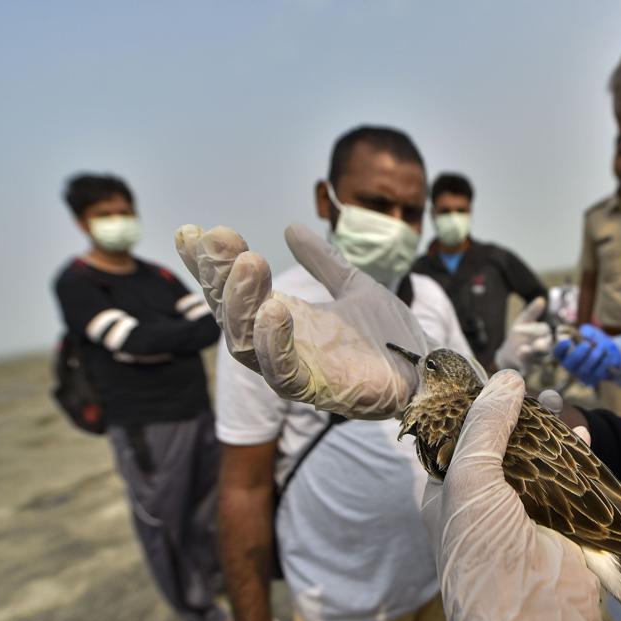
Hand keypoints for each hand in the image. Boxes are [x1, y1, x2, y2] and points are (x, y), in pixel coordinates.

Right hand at [175, 224, 427, 417]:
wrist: (428, 369)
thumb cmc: (389, 336)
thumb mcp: (355, 286)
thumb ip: (325, 262)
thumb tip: (291, 228)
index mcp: (285, 320)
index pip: (233, 293)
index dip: (210, 266)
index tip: (191, 231)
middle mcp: (280, 345)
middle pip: (231, 316)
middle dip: (220, 277)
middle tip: (220, 238)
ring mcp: (296, 369)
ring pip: (247, 344)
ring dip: (242, 303)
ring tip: (249, 263)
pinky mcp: (318, 391)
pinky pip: (283, 374)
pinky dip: (274, 345)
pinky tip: (274, 310)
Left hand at [421, 371, 620, 620]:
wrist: (535, 618)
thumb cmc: (484, 551)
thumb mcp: (470, 478)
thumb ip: (485, 426)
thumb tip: (505, 379)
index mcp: (448, 496)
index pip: (455, 443)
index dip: (472, 412)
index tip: (490, 381)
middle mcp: (483, 504)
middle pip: (500, 448)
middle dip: (515, 418)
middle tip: (530, 388)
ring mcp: (523, 514)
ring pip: (536, 462)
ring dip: (547, 433)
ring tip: (556, 401)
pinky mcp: (560, 523)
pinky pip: (568, 481)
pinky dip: (575, 456)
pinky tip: (580, 434)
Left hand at [494, 297, 551, 371]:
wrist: (508, 352)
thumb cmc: (519, 335)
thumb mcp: (524, 320)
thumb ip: (532, 312)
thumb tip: (541, 300)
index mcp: (545, 336)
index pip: (542, 332)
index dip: (532, 330)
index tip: (515, 328)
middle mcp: (544, 349)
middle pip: (546, 349)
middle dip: (542, 347)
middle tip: (538, 345)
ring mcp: (537, 361)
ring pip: (537, 360)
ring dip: (530, 356)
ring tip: (522, 351)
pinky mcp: (528, 369)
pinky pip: (527, 369)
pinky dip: (523, 365)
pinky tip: (516, 362)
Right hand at [552, 324, 620, 386]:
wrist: (612, 354)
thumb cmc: (597, 342)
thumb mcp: (592, 332)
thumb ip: (587, 331)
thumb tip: (585, 335)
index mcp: (566, 352)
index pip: (558, 352)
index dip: (560, 347)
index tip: (567, 340)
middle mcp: (571, 366)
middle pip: (569, 363)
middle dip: (578, 353)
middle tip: (587, 345)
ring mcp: (581, 375)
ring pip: (586, 368)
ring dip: (596, 354)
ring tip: (602, 346)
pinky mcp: (593, 380)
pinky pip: (598, 371)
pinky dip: (605, 360)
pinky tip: (607, 354)